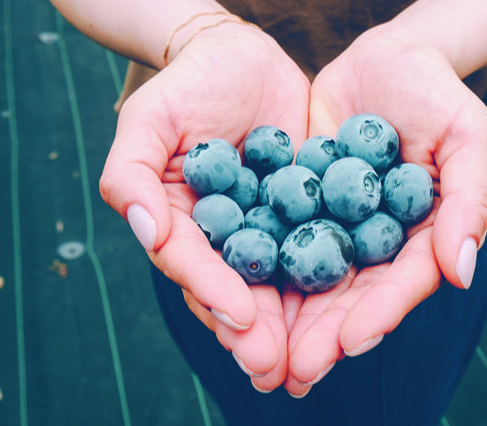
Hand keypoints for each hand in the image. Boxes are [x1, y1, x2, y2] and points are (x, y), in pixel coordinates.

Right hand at [98, 23, 309, 391]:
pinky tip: (354, 306)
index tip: (241, 320)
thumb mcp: (149, 120)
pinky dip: (334, 278)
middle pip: (238, 290)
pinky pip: (321, 246)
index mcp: (183, 225)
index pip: (195, 267)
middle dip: (256, 332)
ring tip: (315, 361)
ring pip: (281, 283)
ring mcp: (268, 228)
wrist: (242, 57)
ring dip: (296, 325)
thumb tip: (147, 233)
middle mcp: (225, 237)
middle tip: (275, 369)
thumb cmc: (188, 85)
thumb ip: (133, 174)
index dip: (214, 294)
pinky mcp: (307, 211)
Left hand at [283, 27, 486, 395]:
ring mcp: (336, 225)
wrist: (386, 58)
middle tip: (293, 373)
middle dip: (322, 337)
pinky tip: (232, 296)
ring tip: (256, 357)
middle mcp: (375, 242)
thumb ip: (466, 203)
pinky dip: (259, 268)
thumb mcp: (463, 136)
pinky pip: (278, 238)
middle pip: (350, 297)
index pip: (400, 285)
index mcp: (420, 237)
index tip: (348, 344)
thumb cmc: (436, 92)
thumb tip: (462, 274)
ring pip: (309, 280)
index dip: (376, 316)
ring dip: (285, 321)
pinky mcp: (301, 203)